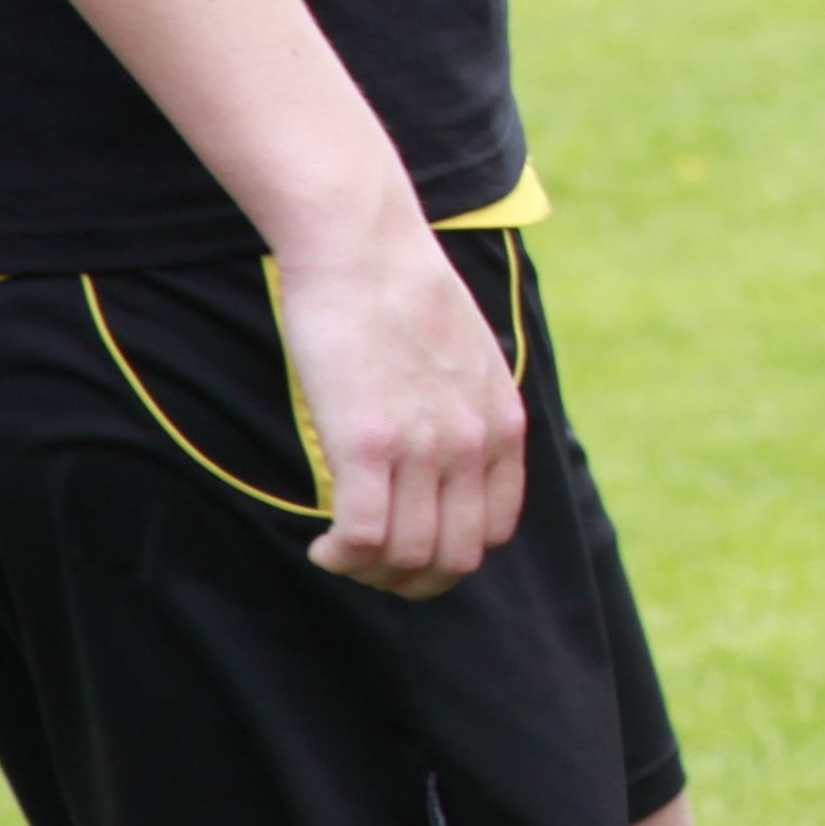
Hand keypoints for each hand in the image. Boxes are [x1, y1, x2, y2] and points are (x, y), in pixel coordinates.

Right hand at [273, 222, 526, 598]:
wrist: (364, 244)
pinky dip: (341, 556)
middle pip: (455, 560)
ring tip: (339, 552)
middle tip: (367, 563)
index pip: (494, 530)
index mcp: (503, 424)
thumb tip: (447, 454)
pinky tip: (321, 544)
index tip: (408, 541)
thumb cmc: (401, 293)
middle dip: (410, 581)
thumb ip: (469, 410)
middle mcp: (473, 443)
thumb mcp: (470, 356)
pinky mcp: (367, 443)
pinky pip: (363, 537)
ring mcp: (423, 447)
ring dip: (370, 572)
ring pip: (409, 558)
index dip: (450, 554)